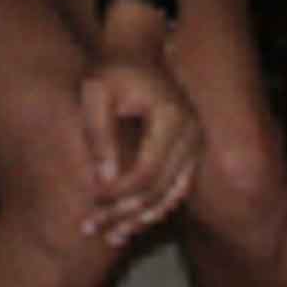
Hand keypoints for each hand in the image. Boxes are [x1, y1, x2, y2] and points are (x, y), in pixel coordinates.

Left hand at [74, 53, 200, 247]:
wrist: (140, 49)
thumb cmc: (113, 69)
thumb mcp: (96, 92)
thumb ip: (99, 133)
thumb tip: (102, 181)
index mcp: (172, 117)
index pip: (146, 172)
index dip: (117, 194)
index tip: (90, 203)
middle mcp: (192, 134)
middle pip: (159, 190)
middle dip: (124, 214)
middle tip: (90, 228)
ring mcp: (196, 144)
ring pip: (170, 196)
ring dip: (139, 219)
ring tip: (109, 236)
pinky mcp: (191, 151)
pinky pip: (175, 189)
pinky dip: (152, 209)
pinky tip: (129, 225)